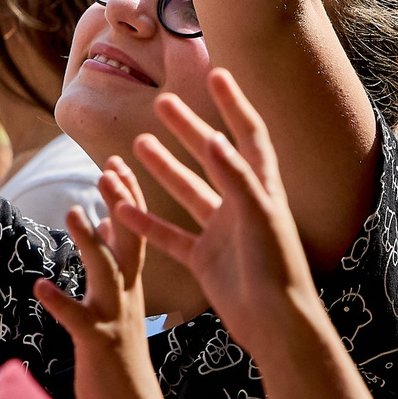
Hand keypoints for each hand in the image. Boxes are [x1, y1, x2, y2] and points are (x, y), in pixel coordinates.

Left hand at [34, 159, 162, 398]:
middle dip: (121, 205)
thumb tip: (100, 223)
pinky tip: (40, 286)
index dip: (128, 196)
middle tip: (109, 169)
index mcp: (132, 284)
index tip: (119, 161)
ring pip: (105, 273)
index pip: (134, 231)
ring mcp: (114, 318)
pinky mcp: (96, 342)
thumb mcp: (117, 300)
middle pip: (128, 241)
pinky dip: (59, 301)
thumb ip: (111, 261)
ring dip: (89, 242)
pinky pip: (76, 318)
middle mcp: (128, 295)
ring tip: (75, 212)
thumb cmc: (118, 352)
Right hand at [110, 68, 323, 353]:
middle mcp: (243, 204)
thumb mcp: (258, 218)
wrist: (276, 325)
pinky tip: (120, 206)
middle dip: (189, 129)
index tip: (217, 73)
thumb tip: (214, 138)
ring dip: (164, 169)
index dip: (234, 104)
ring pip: (188, 192)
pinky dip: (147, 222)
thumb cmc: (276, 270)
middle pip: (213, 156)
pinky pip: (171, 235)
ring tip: (137, 144)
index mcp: (264, 189)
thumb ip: (236, 178)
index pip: (248, 135)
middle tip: (161, 103)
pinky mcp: (205, 259)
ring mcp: (223, 232)